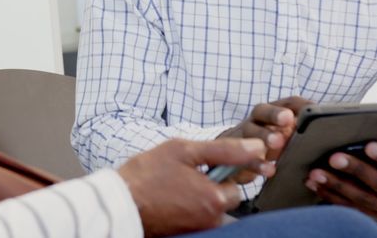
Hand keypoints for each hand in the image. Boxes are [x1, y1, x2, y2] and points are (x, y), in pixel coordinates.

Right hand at [118, 138, 268, 236]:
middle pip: (225, 200)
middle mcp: (212, 219)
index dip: (222, 171)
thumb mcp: (185, 150)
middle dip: (212, 186)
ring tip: (177, 188)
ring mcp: (199, 230)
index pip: (237, 184)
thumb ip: (226, 149)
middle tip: (185, 176)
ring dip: (201, 198)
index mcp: (215, 198)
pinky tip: (174, 200)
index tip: (204, 166)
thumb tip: (258, 147)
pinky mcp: (187, 235)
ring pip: (212, 210)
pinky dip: (191, 209)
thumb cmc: (147, 174)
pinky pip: (199, 219)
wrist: (118, 203)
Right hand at [220, 96, 313, 161]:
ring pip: (251, 131)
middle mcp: (257, 120)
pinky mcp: (236, 156)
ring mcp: (244, 136)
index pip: (288, 103)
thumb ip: (301, 132)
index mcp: (273, 113)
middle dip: (275, 114)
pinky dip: (257, 164)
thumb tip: (328, 132)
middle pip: (263, 111)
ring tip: (277, 142)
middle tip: (287, 118)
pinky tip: (269, 170)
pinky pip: (245, 158)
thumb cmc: (267, 145)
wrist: (232, 157)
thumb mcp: (285, 136)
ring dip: (264, 135)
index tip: (312, 109)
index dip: (300, 105)